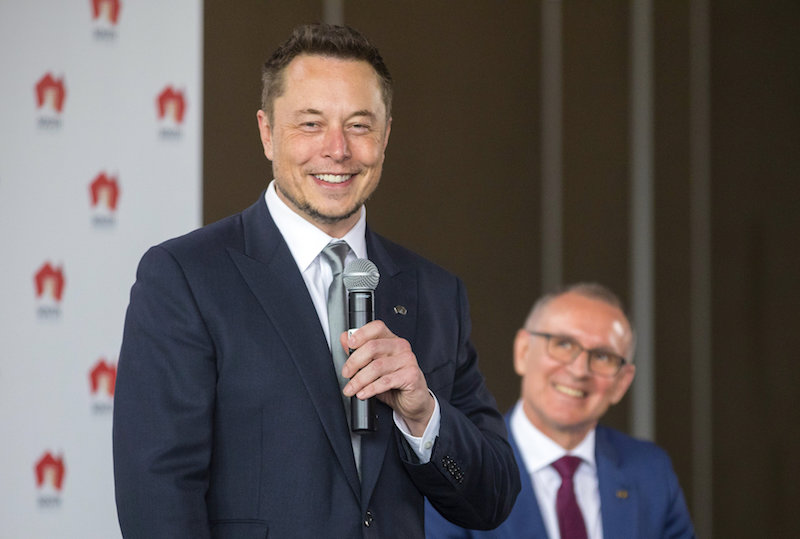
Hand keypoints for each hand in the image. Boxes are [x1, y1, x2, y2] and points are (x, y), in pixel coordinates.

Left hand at [340, 320, 433, 435]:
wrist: (412, 401)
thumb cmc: (394, 383)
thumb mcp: (372, 367)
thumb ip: (359, 352)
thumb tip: (344, 338)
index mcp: (391, 340)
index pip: (376, 328)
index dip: (361, 334)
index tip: (349, 344)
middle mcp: (401, 347)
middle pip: (372, 347)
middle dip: (354, 362)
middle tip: (346, 374)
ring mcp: (408, 360)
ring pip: (377, 366)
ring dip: (359, 380)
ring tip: (351, 389)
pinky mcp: (411, 375)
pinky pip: (386, 381)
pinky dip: (370, 388)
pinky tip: (363, 393)